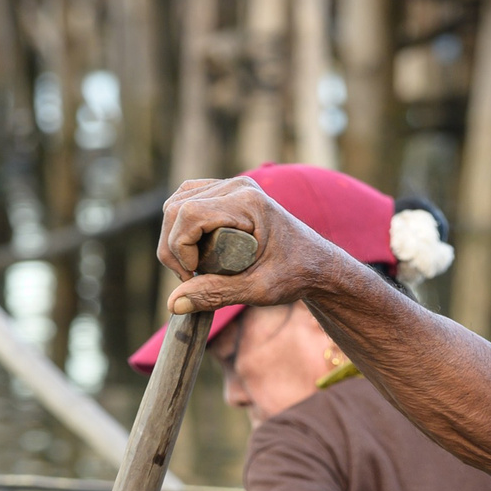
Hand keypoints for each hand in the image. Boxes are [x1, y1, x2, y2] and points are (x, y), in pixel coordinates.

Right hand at [157, 178, 361, 317]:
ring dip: (174, 238)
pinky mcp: (227, 193)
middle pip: (176, 208)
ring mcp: (231, 186)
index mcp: (248, 202)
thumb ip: (215, 294)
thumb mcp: (256, 290)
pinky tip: (194, 250)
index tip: (193, 276)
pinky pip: (187, 201)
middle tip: (191, 278)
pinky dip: (181, 227)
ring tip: (193, 267)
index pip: (189, 214)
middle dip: (173, 247)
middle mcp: (238, 186)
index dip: (179, 248)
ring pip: (176, 204)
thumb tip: (173, 304)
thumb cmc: (295, 275)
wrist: (317, 264)